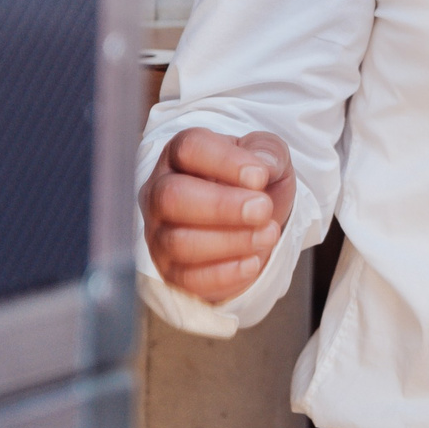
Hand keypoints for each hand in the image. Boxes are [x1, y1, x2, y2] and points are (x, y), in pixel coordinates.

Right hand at [142, 127, 294, 302]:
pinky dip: (224, 273)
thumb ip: (267, 150)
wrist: (257, 219)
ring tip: (268, 234)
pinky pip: (187, 278)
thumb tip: (264, 165)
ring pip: (178, 241)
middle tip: (263, 209)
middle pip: (171, 197)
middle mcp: (160, 191)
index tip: (260, 176)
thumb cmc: (254, 180)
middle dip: (222, 206)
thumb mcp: (268, 155)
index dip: (225, 162)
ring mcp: (160, 233)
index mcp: (182, 154)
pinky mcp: (171, 270)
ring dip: (229, 241)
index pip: (189, 149)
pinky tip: (252, 262)